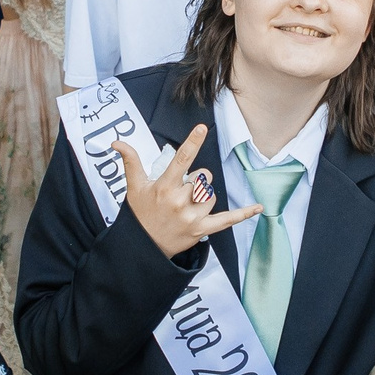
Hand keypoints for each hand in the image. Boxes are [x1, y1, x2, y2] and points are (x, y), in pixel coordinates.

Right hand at [112, 126, 258, 261]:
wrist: (143, 247)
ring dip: (204, 196)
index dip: (192, 142)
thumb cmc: (140, 213)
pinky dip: (243, 214)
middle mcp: (179, 202)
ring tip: (188, 205)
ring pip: (212, 194)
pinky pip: (227, 220)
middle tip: (181, 191)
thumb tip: (116, 142)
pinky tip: (259, 207)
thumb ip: (130, 162)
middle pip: (202, 178)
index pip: (181, 160)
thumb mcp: (134, 187)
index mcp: (164, 187)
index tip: (202, 128)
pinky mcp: (202, 230)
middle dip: (196, 180)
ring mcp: (192, 217)